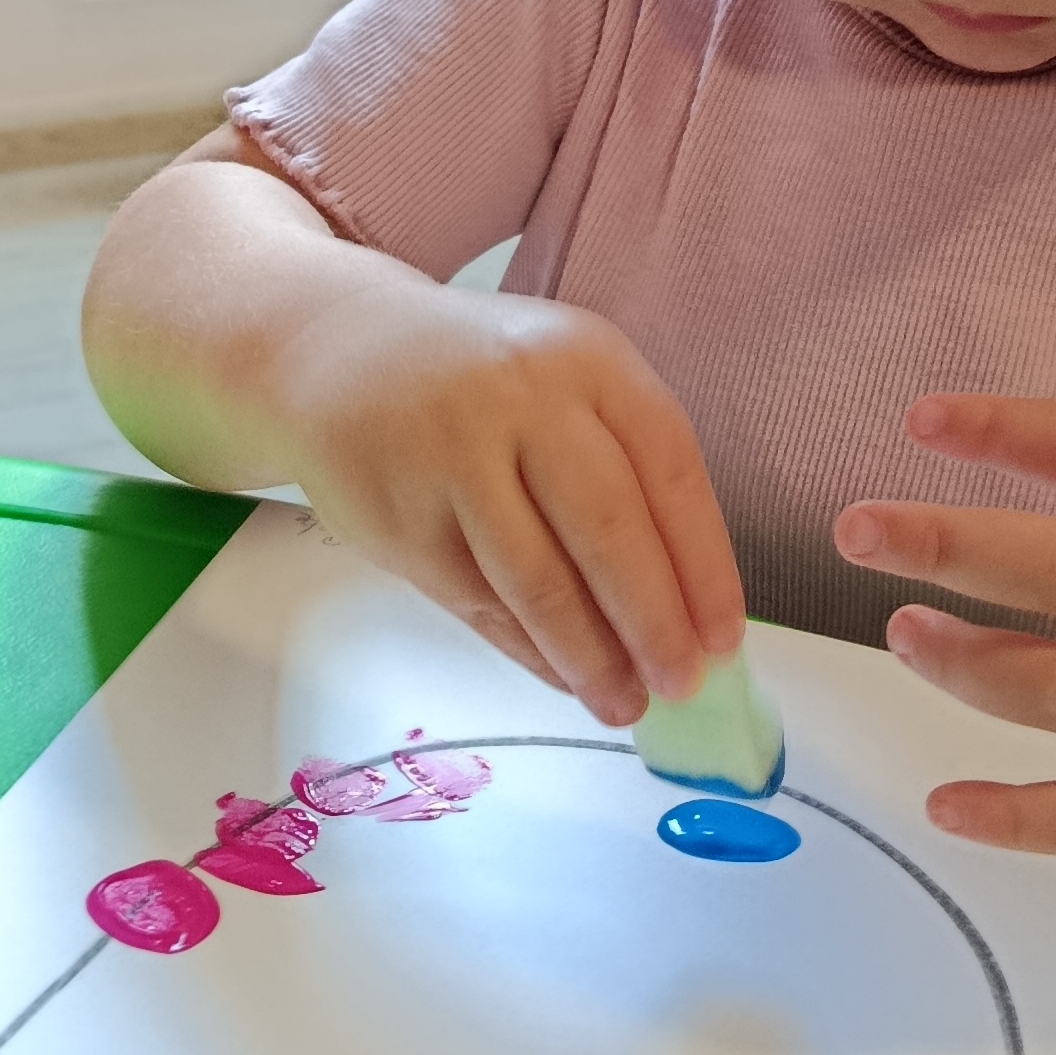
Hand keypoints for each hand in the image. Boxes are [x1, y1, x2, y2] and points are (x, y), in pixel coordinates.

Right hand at [273, 276, 742, 724]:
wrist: (330, 350)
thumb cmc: (475, 383)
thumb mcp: (559, 384)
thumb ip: (620, 469)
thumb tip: (683, 606)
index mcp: (586, 359)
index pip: (669, 469)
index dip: (704, 563)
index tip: (724, 637)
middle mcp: (522, 398)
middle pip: (607, 526)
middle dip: (654, 621)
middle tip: (682, 686)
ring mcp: (453, 457)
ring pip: (538, 578)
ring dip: (589, 655)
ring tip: (625, 704)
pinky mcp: (401, 516)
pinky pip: (480, 600)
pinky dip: (528, 649)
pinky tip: (562, 676)